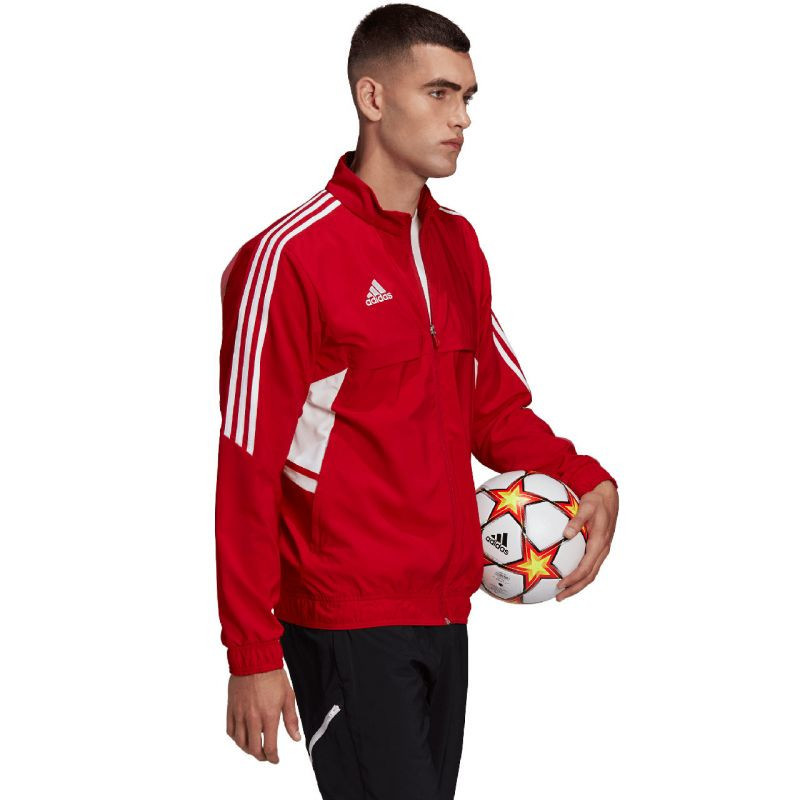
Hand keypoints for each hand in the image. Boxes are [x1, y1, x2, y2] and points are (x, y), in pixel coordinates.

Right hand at [226, 668, 302, 762]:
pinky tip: (242, 737)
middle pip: (253, 749)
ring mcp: (240, 714)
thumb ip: (291, 719)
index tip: (275, 759)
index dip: (273, 757)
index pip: (269, 747)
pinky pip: (230, 730)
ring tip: (255, 748)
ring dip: (248, 749)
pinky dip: (235, 738)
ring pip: (240, 742)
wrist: (254, 659)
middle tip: (266, 756)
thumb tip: (296, 738)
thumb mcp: (288, 696)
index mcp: (269, 715)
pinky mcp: (231, 708)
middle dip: (261, 756)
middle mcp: (252, 718)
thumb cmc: (273, 676)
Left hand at [556, 479, 618, 601]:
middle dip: (574, 589)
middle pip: (589, 577)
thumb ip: (577, 520)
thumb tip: (566, 534)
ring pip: (590, 573)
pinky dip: (579, 574)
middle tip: (558, 597)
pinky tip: (565, 573)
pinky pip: (589, 565)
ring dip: (577, 584)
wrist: (608, 497)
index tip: (560, 585)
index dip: (574, 579)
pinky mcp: (598, 548)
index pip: (586, 568)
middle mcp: (602, 550)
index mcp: (599, 544)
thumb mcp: (587, 506)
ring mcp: (601, 550)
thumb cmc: (596, 500)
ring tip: (561, 592)